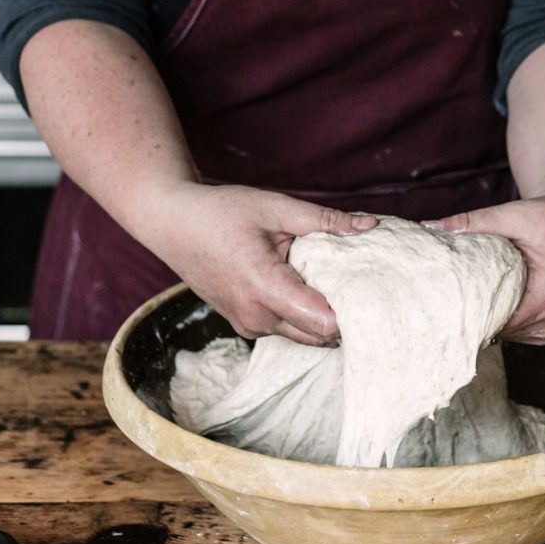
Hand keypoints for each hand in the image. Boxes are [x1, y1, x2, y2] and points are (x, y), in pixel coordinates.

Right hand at [143, 182, 376, 345]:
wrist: (172, 224)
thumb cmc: (220, 211)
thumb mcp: (275, 207)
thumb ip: (324, 221)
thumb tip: (370, 226)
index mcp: (264, 287)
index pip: (323, 322)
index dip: (352, 310)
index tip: (372, 290)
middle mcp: (256, 317)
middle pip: (319, 336)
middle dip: (346, 317)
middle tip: (366, 287)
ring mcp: (248, 326)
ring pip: (303, 335)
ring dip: (324, 316)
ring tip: (341, 283)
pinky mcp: (244, 324)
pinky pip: (285, 328)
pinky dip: (303, 314)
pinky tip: (312, 286)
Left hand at [423, 192, 544, 344]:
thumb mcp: (515, 214)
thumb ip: (473, 223)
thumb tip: (429, 227)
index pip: (491, 323)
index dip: (461, 313)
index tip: (432, 302)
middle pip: (492, 329)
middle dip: (466, 311)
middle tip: (434, 295)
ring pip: (500, 330)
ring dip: (481, 312)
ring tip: (455, 292)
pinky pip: (510, 326)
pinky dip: (495, 312)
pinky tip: (480, 295)